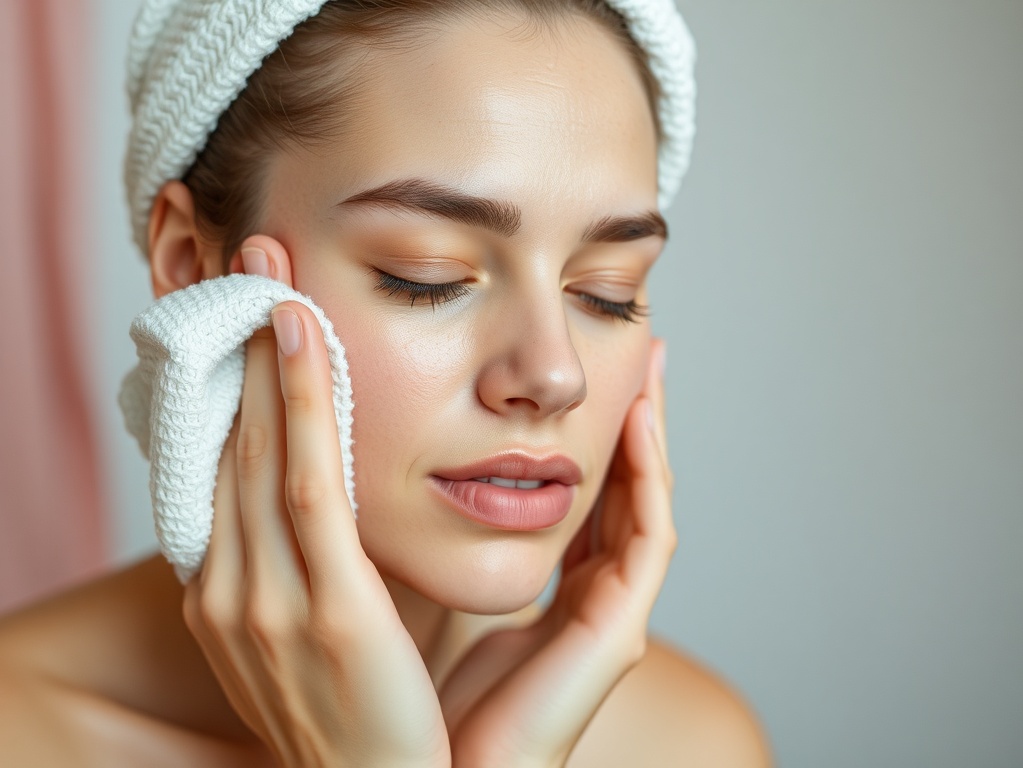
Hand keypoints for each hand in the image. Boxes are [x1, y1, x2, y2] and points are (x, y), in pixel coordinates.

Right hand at [182, 291, 449, 766]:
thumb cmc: (363, 712)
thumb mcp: (318, 629)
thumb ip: (311, 564)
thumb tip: (326, 500)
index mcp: (226, 594)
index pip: (222, 465)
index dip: (229, 381)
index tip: (241, 310)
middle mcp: (228, 588)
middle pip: (230, 440)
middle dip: (235, 345)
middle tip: (245, 260)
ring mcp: (266, 598)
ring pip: (259, 448)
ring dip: (263, 351)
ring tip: (268, 269)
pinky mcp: (322, 606)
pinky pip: (306, 483)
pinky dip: (298, 403)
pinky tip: (299, 334)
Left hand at [438, 338, 676, 767]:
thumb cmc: (412, 697)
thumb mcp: (418, 589)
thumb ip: (423, 537)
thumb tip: (385, 469)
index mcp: (548, 587)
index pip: (578, 492)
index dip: (585, 429)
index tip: (580, 368)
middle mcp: (586, 595)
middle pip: (619, 490)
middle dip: (627, 418)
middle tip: (636, 346)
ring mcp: (607, 615)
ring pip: (642, 502)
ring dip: (649, 430)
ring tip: (650, 362)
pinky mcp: (615, 633)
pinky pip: (646, 540)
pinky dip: (649, 477)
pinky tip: (641, 420)